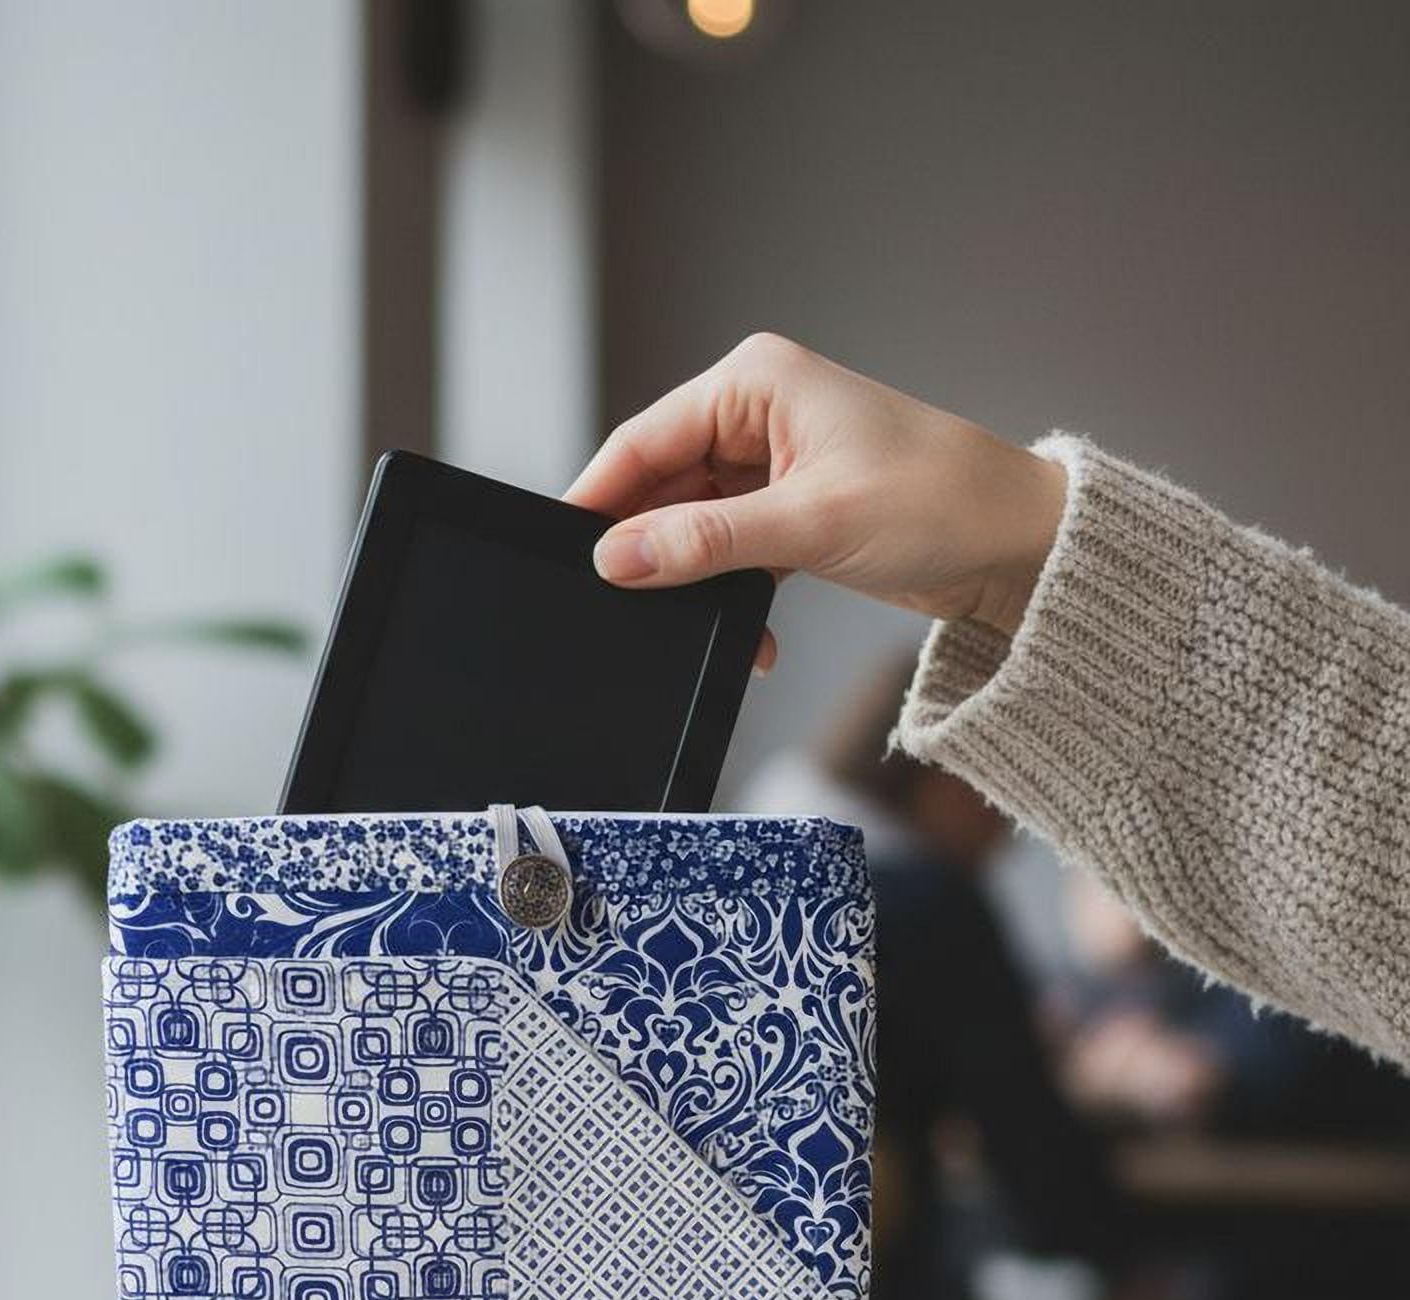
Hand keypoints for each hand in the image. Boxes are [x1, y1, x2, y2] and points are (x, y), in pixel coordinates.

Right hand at [567, 334, 1066, 666]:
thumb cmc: (942, 503)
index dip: (598, 500)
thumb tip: (620, 559)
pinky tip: (749, 632)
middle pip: (661, 487)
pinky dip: (730, 594)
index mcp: (756, 383)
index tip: (563, 555)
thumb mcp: (810, 524)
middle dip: (650, 549)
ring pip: (692, 528)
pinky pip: (728, 554)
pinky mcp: (790, 513)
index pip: (644, 440)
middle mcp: (758, 416)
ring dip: (696, 581)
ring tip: (706, 621)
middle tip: (629, 605)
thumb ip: (705, 543)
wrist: (1019, 547)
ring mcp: (773, 466)